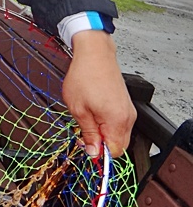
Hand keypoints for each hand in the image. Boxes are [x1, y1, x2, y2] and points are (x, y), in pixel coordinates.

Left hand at [62, 30, 135, 158]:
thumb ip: (88, 133)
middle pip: (118, 145)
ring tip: (88, 116)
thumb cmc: (85, 75)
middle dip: (100, 143)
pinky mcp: (125, 104)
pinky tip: (94, 111)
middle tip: (83, 131)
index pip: (114, 152)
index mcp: (117, 121)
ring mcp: (128, 110)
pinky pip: (118, 123)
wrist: (94, 53)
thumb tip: (93, 152)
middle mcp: (127, 117)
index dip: (98, 152)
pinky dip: (106, 123)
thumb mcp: (78, 109)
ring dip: (102, 132)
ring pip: (118, 134)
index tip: (85, 145)